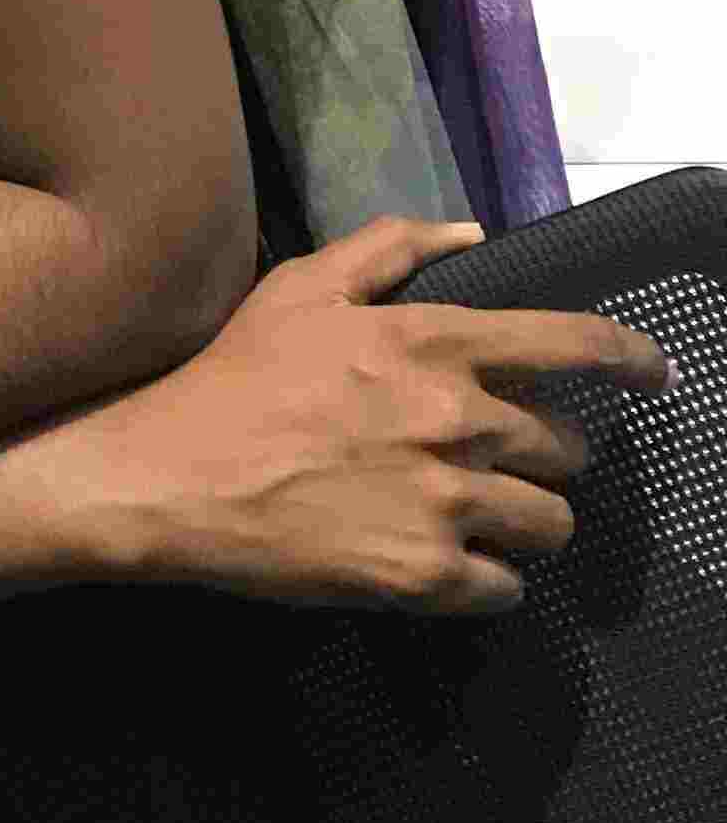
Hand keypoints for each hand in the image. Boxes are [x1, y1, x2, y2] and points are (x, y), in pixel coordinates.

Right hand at [74, 215, 672, 616]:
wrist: (166, 476)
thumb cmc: (232, 376)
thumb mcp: (300, 287)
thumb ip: (390, 250)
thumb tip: (471, 233)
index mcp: (433, 343)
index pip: (575, 345)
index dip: (632, 360)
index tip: (655, 375)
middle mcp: (457, 420)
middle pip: (567, 452)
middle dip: (540, 457)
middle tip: (488, 462)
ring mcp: (445, 502)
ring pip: (548, 526)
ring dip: (521, 523)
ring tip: (469, 518)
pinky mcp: (424, 575)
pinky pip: (504, 589)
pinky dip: (482, 581)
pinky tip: (435, 562)